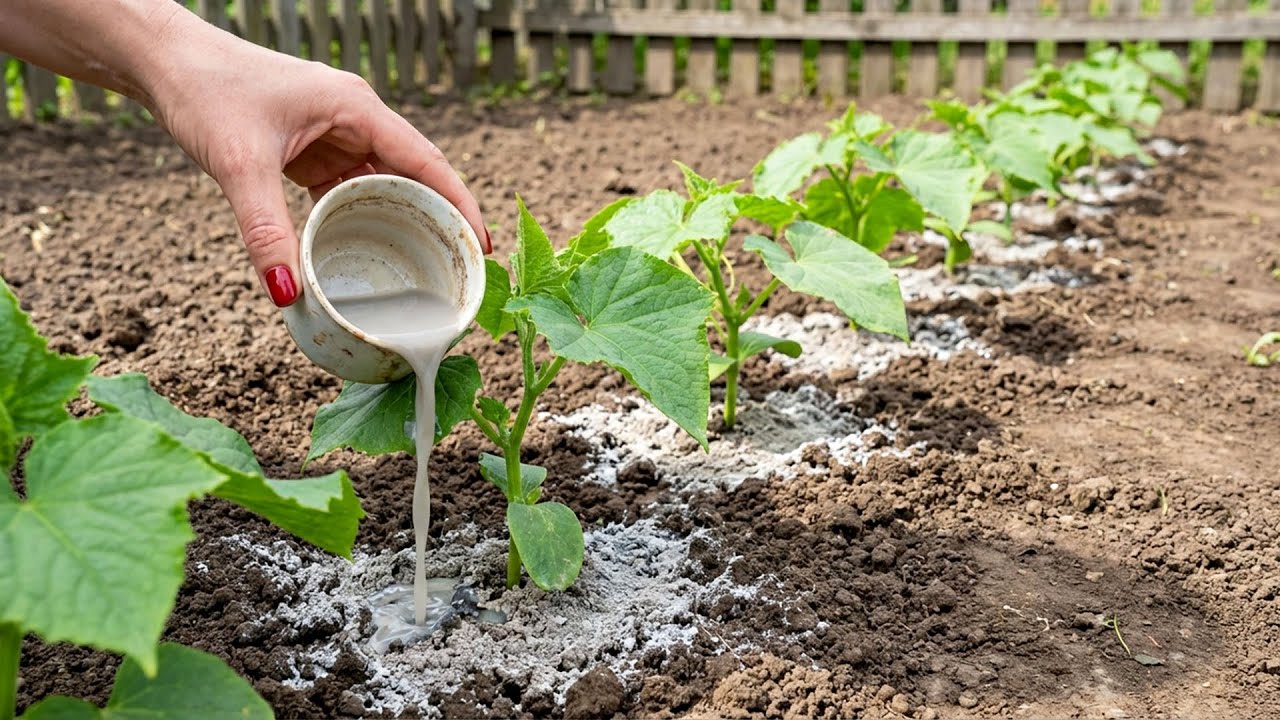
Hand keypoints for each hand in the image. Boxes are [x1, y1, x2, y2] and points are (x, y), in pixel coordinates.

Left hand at [147, 20, 488, 306]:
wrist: (164, 60)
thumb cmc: (205, 89)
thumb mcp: (238, 163)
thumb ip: (265, 230)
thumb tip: (288, 293)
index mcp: (356, 108)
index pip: (427, 161)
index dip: (459, 204)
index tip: (479, 246)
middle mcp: (355, 119)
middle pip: (414, 175)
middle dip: (436, 220)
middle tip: (456, 270)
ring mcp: (334, 134)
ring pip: (382, 184)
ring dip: (398, 222)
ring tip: (419, 268)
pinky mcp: (311, 148)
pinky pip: (348, 189)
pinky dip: (359, 218)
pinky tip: (363, 250)